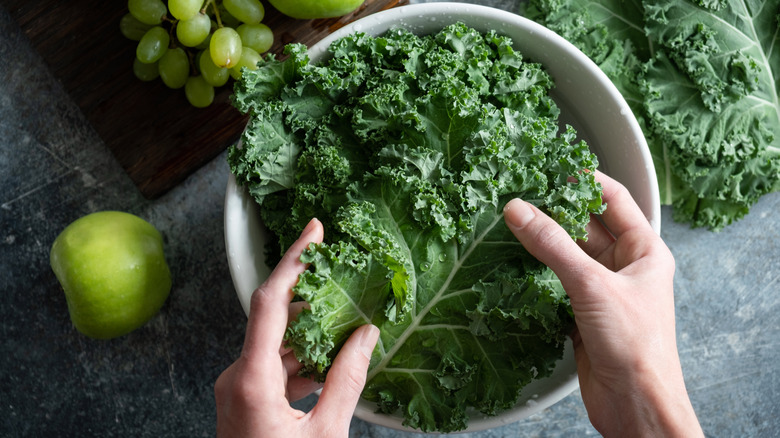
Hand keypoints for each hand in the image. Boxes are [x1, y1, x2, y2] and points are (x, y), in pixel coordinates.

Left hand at [215, 218, 379, 437]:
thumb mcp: (326, 433)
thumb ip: (349, 379)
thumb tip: (368, 335)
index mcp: (250, 380)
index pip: (268, 301)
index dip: (294, 260)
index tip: (314, 229)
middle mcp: (235, 377)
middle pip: (274, 319)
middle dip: (314, 301)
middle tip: (349, 285)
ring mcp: (236, 388)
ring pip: (276, 344)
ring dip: (311, 335)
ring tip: (350, 326)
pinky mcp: (243, 399)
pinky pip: (274, 366)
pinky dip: (303, 360)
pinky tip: (333, 362)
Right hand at [503, 172, 702, 437]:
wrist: (635, 404)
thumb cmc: (636, 346)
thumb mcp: (592, 285)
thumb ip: (552, 245)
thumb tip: (519, 210)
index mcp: (644, 251)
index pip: (614, 199)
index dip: (584, 179)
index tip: (552, 167)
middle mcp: (624, 267)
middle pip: (585, 226)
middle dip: (554, 210)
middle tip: (520, 195)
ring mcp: (602, 291)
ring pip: (567, 255)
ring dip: (542, 243)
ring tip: (510, 224)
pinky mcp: (582, 313)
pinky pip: (556, 282)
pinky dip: (536, 274)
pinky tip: (514, 264)